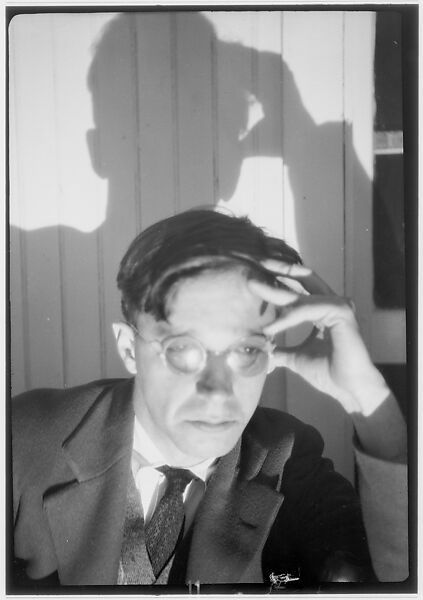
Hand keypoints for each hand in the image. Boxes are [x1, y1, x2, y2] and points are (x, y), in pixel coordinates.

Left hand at [248, 259, 389, 415]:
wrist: (348, 388)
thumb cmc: (328, 373)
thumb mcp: (296, 357)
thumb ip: (280, 350)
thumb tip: (261, 349)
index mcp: (324, 308)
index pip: (301, 285)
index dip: (280, 276)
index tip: (255, 275)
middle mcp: (332, 302)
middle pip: (303, 276)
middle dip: (278, 267)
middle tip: (256, 262)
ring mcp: (338, 305)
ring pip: (300, 293)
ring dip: (275, 291)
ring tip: (253, 286)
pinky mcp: (341, 312)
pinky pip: (306, 310)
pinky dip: (287, 318)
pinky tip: (270, 328)